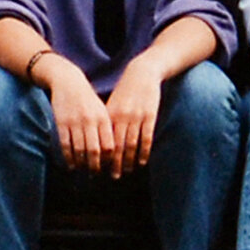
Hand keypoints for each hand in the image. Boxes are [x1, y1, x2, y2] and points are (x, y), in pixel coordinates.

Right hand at [43, 61, 115, 174]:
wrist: (68, 81)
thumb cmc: (87, 99)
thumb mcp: (101, 110)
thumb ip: (107, 129)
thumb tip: (112, 152)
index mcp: (103, 118)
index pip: (109, 145)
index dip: (109, 160)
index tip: (108, 168)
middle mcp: (90, 120)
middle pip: (94, 151)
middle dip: (95, 167)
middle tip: (95, 175)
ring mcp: (74, 122)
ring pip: (79, 150)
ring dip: (81, 164)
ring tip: (83, 171)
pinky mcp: (61, 123)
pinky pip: (65, 145)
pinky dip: (69, 158)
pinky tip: (72, 165)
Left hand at [104, 59, 164, 175]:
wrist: (142, 73)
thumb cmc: (125, 90)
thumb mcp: (113, 104)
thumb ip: (108, 121)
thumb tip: (101, 141)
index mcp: (110, 114)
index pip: (105, 140)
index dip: (103, 156)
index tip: (100, 168)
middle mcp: (122, 117)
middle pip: (117, 146)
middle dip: (115, 163)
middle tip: (114, 177)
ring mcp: (136, 117)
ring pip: (131, 144)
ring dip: (129, 161)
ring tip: (127, 171)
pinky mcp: (149, 116)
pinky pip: (146, 138)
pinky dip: (144, 152)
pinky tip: (142, 162)